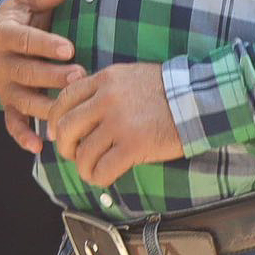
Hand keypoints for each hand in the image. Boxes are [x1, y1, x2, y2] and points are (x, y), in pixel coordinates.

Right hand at [0, 0, 82, 152]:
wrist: (4, 33)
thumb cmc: (24, 14)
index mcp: (1, 33)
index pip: (24, 40)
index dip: (46, 45)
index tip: (69, 49)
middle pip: (25, 72)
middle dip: (52, 76)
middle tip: (79, 76)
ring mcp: (2, 86)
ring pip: (23, 99)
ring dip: (45, 105)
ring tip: (69, 109)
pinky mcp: (7, 103)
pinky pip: (12, 122)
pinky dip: (22, 135)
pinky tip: (38, 146)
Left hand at [50, 62, 185, 185]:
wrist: (199, 98)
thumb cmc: (169, 90)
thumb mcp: (131, 76)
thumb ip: (105, 89)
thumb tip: (82, 111)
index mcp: (105, 80)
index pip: (64, 99)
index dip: (54, 120)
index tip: (56, 132)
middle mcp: (107, 99)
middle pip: (66, 127)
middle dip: (64, 146)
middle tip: (72, 154)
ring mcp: (119, 123)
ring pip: (83, 153)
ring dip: (83, 167)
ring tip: (92, 170)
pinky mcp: (133, 145)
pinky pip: (102, 169)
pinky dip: (98, 178)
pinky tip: (105, 177)